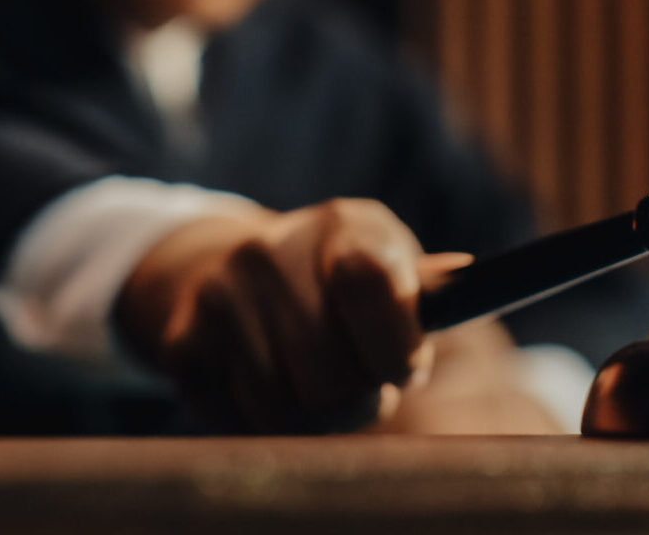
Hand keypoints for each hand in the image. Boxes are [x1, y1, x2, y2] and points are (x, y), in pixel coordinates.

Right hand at [115, 198, 465, 432]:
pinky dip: (263, 422)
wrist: (231, 267)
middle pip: (332, 378)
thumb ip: (428, 287)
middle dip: (359, 399)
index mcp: (343, 225)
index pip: (369, 281)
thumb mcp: (388, 265)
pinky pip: (240, 419)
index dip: (395, 347)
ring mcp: (221, 293)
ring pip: (286, 410)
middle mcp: (273, 250)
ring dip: (315, 419)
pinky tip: (270, 386)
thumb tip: (465, 282)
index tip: (405, 368)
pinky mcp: (183, 339)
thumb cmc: (339, 280)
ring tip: (320, 387)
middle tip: (362, 385)